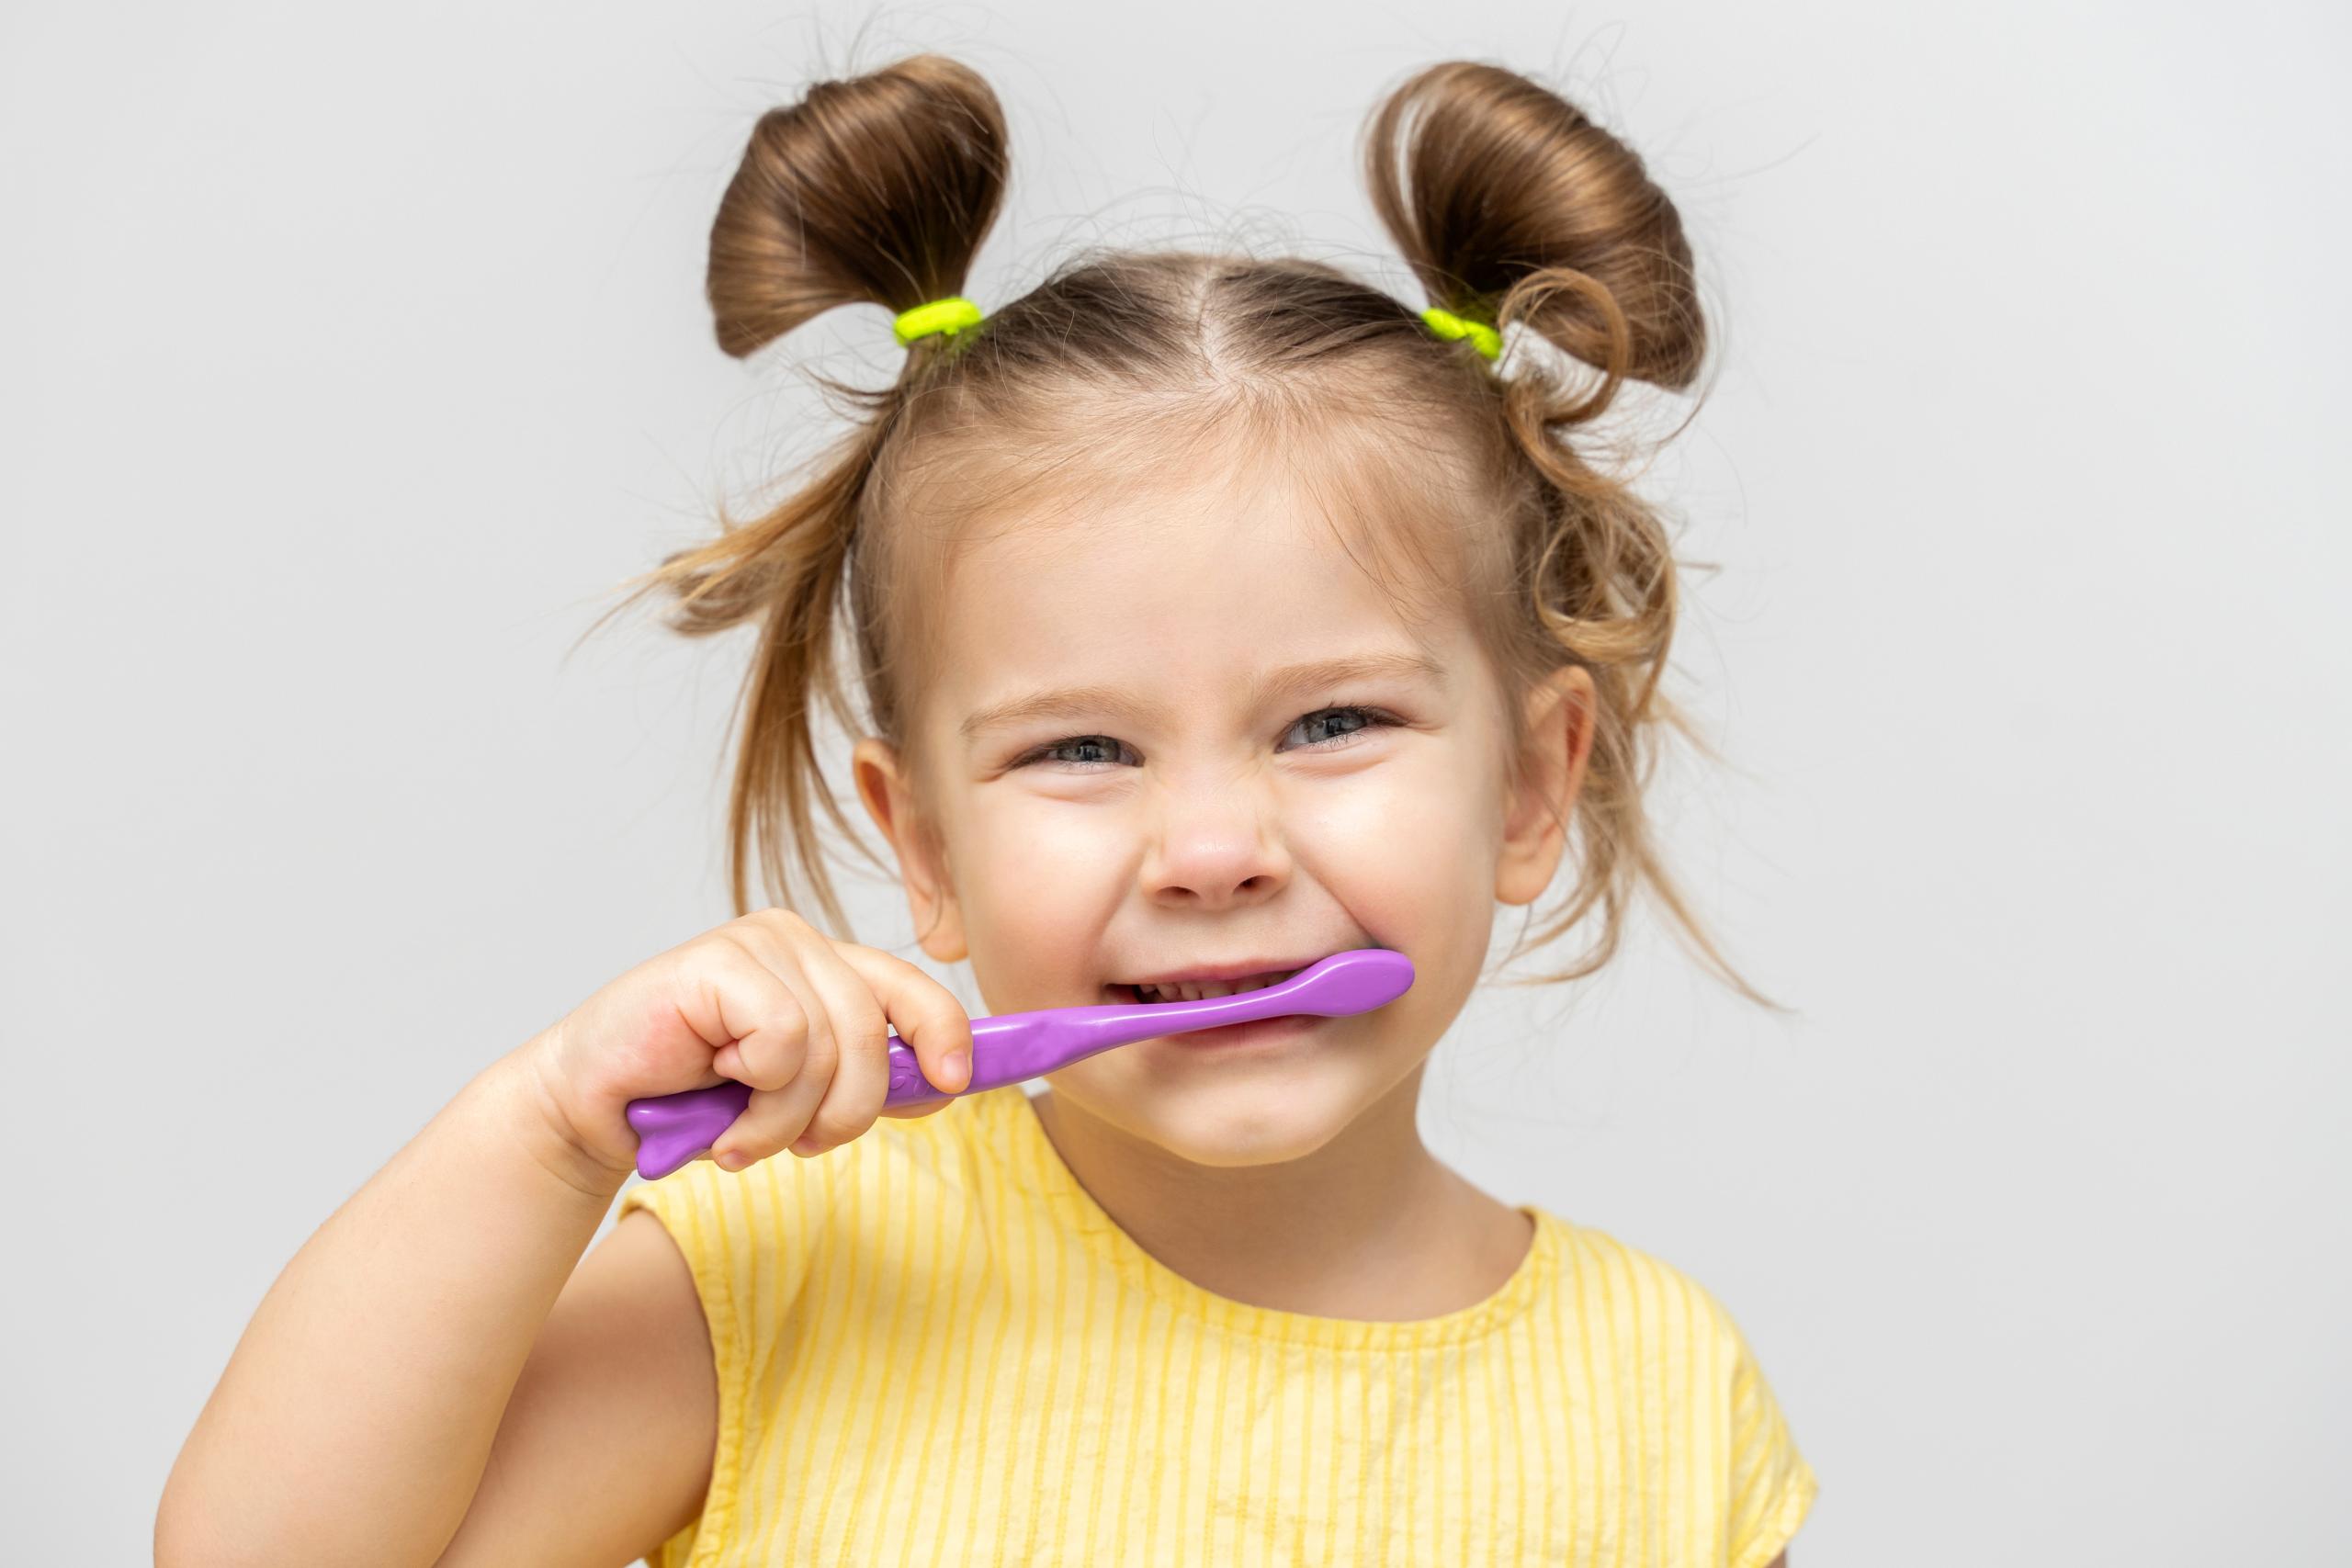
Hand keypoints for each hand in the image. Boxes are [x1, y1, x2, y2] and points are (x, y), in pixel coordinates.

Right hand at [518, 908, 973, 1181]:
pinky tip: (713, 1094)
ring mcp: (758, 944)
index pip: (913, 989)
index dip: (946, 1034)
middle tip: (799, 1148)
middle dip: (847, 1111)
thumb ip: (865, 1080)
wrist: (597, 1109)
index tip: (954, 1083)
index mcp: (826, 966)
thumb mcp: (799, 1096)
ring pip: (830, 1046)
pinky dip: (757, 1092)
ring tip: (742, 1136)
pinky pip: (784, 1040)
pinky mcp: (718, 961)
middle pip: (875, 1032)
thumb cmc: (697, 1103)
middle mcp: (798, 942)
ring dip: (786, 1118)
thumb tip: (946, 1081)